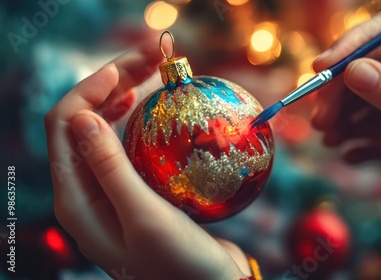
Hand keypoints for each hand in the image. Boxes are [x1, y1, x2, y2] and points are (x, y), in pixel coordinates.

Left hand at [45, 37, 250, 279]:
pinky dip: (141, 119)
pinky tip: (155, 106)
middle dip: (112, 82)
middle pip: (85, 121)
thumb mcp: (143, 217)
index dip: (90, 89)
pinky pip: (129, 143)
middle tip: (150, 57)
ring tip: (151, 73)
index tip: (127, 68)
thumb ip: (109, 168)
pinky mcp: (136, 188)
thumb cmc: (179, 265)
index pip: (64, 127)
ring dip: (126, 95)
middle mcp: (87, 191)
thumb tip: (83, 115)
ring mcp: (111, 189)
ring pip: (107, 128)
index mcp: (76, 199)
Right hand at [312, 12, 380, 218]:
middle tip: (319, 119)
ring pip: (363, 96)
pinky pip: (368, 124)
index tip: (321, 68)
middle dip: (340, 91)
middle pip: (371, 65)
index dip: (355, 46)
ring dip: (340, 116)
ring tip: (328, 138)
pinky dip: (353, 138)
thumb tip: (352, 72)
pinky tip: (348, 154)